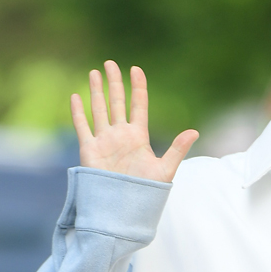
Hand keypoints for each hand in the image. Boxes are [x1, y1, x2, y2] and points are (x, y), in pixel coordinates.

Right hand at [71, 60, 198, 181]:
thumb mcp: (165, 169)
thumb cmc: (146, 192)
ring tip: (94, 72)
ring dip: (96, 91)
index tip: (136, 69)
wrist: (124, 208)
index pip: (138, 105)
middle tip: (110, 63)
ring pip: (99, 110)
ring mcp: (104, 141)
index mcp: (139, 137)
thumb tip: (195, 131)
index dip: (137, 87)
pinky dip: (78, 112)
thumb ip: (178, 149)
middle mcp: (121, 135)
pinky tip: (76, 96)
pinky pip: (82, 126)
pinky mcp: (89, 150)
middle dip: (114, 83)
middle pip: (117, 102)